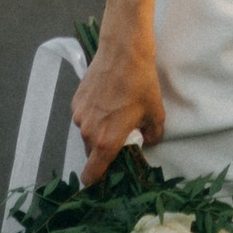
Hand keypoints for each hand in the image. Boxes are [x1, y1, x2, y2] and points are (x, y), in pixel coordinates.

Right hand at [71, 31, 163, 183]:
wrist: (123, 51)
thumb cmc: (140, 84)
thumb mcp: (155, 113)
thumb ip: (153, 135)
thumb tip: (148, 141)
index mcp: (105, 141)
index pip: (92, 174)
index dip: (97, 181)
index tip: (105, 181)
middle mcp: (87, 131)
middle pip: (91, 153)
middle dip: (104, 151)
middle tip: (122, 137)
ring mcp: (79, 115)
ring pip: (87, 133)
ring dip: (99, 131)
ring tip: (116, 114)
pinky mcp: (76, 99)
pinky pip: (84, 116)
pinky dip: (94, 115)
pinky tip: (108, 100)